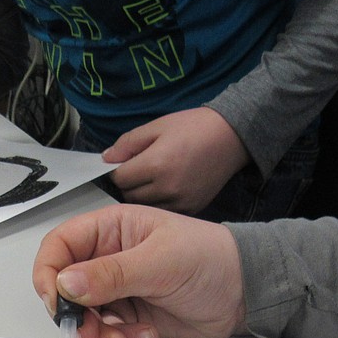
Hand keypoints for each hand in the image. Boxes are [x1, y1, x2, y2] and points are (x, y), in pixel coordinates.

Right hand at [32, 204, 247, 337]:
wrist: (245, 294)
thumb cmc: (210, 259)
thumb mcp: (159, 262)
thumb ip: (111, 274)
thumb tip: (65, 284)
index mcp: (110, 230)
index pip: (59, 246)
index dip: (49, 273)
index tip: (56, 301)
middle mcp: (108, 259)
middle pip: (65, 289)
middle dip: (74, 315)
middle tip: (91, 331)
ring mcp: (118, 290)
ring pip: (84, 318)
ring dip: (98, 335)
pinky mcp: (131, 317)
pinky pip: (108, 334)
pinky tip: (147, 336)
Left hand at [103, 108, 249, 213]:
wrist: (231, 137)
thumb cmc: (194, 127)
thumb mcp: (157, 126)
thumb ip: (128, 143)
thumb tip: (106, 159)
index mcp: (156, 165)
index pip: (120, 178)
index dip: (116, 170)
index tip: (121, 163)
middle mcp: (167, 188)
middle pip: (129, 195)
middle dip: (128, 183)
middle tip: (137, 169)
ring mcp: (180, 202)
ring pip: (145, 207)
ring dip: (141, 195)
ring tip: (152, 178)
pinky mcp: (192, 209)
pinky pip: (163, 211)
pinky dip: (159, 202)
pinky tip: (166, 187)